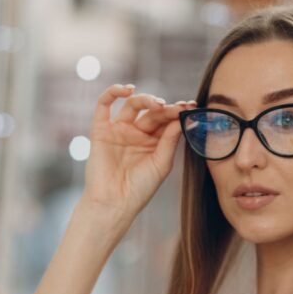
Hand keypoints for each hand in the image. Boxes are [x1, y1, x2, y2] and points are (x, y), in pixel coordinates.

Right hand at [80, 84, 194, 223]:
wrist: (114, 204)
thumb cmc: (140, 189)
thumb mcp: (161, 163)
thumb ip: (170, 140)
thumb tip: (181, 117)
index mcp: (153, 142)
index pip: (166, 120)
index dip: (177, 112)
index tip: (191, 107)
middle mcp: (136, 133)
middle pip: (152, 112)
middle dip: (165, 107)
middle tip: (177, 108)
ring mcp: (119, 130)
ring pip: (132, 105)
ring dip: (145, 99)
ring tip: (156, 103)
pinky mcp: (101, 130)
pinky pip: (104, 105)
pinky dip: (113, 92)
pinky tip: (127, 90)